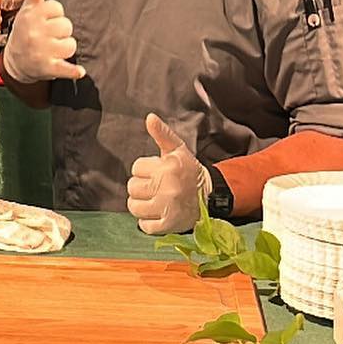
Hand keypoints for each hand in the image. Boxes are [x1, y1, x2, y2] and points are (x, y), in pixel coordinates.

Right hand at [0, 0, 82, 84]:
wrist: (15, 62)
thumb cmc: (25, 31)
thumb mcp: (28, 9)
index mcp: (32, 15)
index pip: (58, 8)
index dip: (54, 15)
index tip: (45, 20)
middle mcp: (35, 32)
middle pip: (67, 26)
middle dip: (61, 32)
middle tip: (48, 36)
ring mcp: (41, 50)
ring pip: (71, 45)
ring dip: (65, 49)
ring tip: (52, 50)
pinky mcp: (47, 67)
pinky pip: (66, 68)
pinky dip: (73, 71)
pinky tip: (79, 72)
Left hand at [127, 113, 208, 234]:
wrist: (210, 196)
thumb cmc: (188, 171)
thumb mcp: (177, 150)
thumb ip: (162, 133)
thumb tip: (149, 117)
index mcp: (168, 168)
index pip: (136, 168)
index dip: (144, 170)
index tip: (156, 173)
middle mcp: (167, 188)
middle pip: (132, 188)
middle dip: (141, 187)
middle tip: (155, 188)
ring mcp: (168, 208)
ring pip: (134, 207)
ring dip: (141, 205)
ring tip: (154, 201)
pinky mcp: (169, 225)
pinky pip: (145, 226)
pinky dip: (148, 222)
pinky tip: (157, 214)